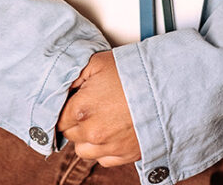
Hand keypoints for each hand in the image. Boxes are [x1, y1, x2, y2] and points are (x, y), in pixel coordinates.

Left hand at [57, 51, 140, 166]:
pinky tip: (113, 130)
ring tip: (102, 119)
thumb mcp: (98, 62)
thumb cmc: (133, 73)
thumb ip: (74, 76)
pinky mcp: (124, 156)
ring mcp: (107, 147)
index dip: (64, 108)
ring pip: (83, 150)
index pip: (57, 118)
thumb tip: (64, 87)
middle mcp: (91, 133)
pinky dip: (104, 148)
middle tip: (91, 105)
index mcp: (80, 110)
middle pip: (69, 134)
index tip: (73, 101)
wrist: (165, 90)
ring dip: (87, 137)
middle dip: (76, 121)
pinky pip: (103, 159)